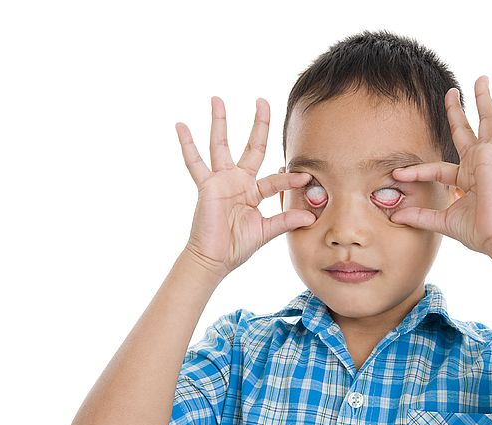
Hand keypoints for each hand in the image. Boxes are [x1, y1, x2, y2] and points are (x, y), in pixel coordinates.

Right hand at [175, 96, 315, 277]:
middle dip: (258, 124)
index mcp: (254, 192)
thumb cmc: (237, 247)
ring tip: (217, 99)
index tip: (306, 176)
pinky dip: (186, 144)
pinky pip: (194, 163)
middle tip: (262, 101)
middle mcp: (238, 181)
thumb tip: (311, 217)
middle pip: (251, 147)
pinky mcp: (206, 186)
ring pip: (220, 145)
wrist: (214, 260)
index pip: (275, 179)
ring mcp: (221, 181)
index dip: (290, 179)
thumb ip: (285, 220)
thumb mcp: (266, 232)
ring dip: (219, 122)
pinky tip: (180, 125)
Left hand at [388, 76, 491, 258]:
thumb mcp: (442, 221)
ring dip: (483, 99)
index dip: (416, 170)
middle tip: (452, 92)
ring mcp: (489, 157)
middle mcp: (478, 165)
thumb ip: (419, 216)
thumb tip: (394, 215)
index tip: (397, 174)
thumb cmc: (478, 233)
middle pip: (466, 132)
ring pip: (486, 121)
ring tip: (482, 78)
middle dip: (458, 112)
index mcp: (467, 181)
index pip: (438, 168)